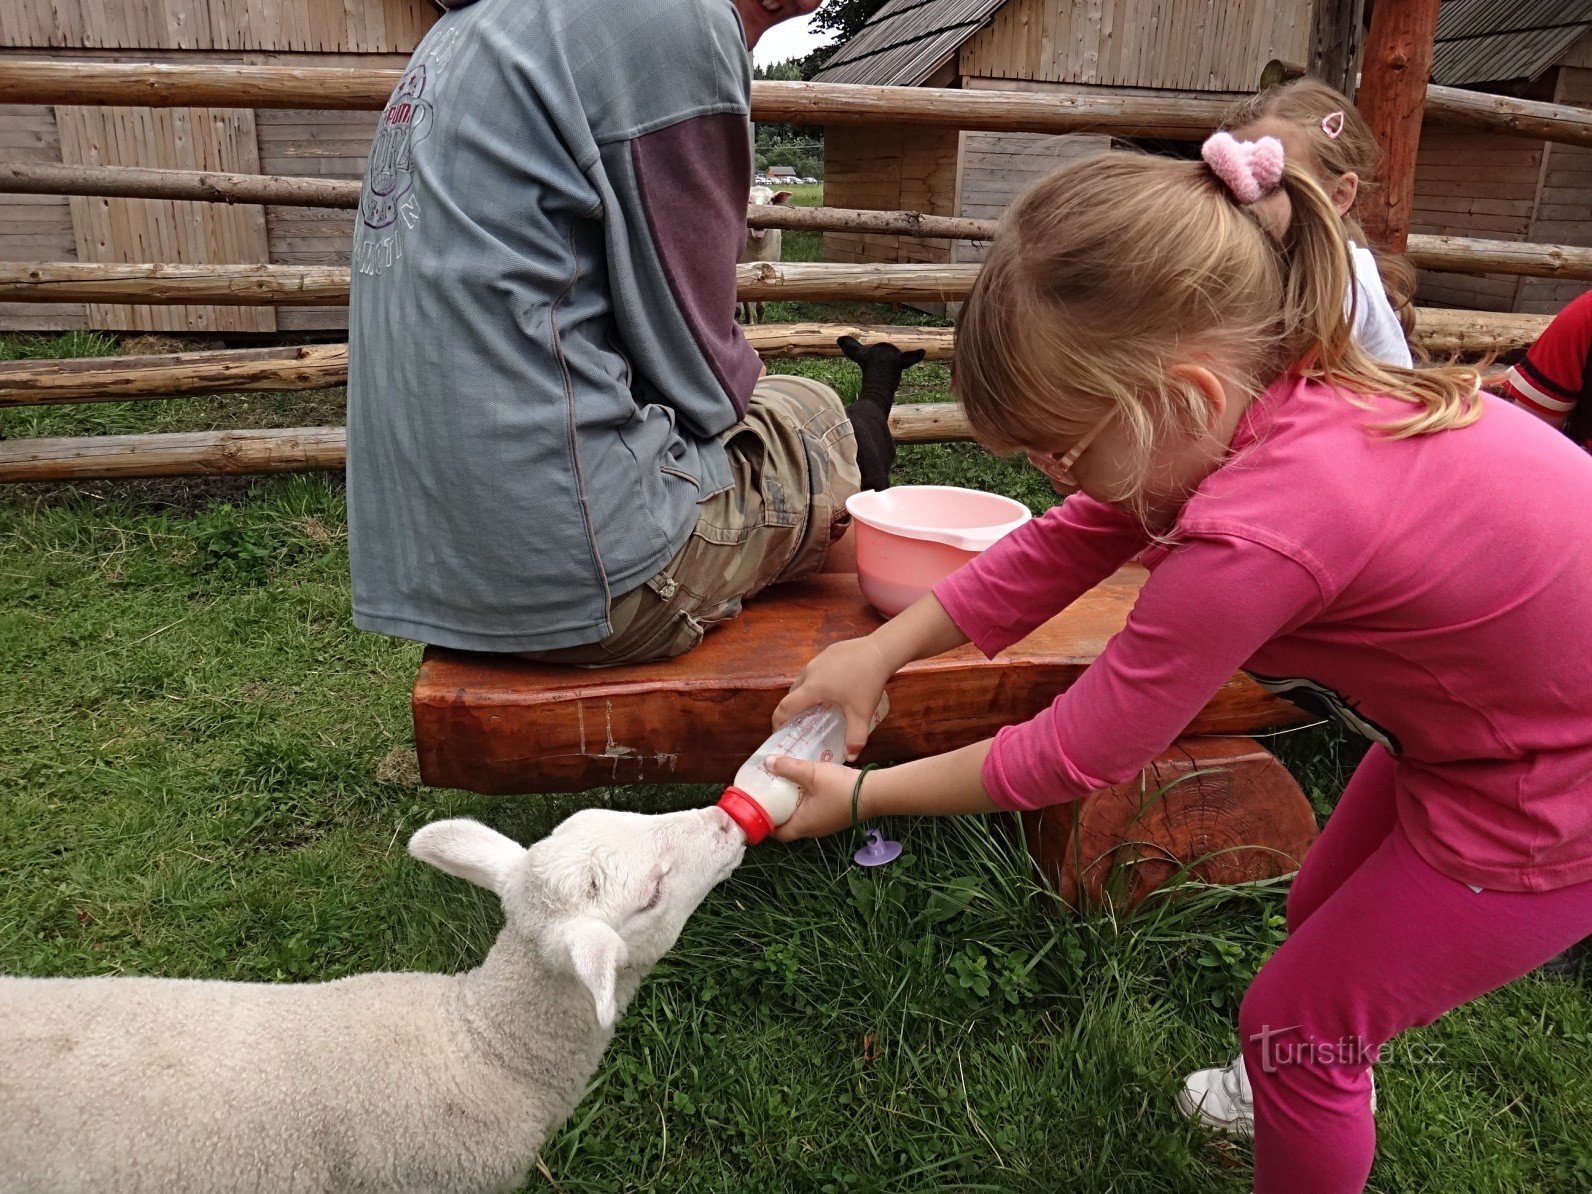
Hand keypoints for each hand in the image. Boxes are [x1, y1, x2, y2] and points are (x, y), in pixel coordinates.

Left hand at [765, 755, 863, 839]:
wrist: (875, 793)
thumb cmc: (841, 787)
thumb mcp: (811, 773)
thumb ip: (788, 767)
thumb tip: (767, 763)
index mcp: (803, 825)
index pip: (777, 833)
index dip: (764, 823)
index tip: (756, 809)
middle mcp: (813, 830)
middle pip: (788, 827)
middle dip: (776, 813)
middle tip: (767, 795)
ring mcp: (825, 826)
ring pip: (801, 820)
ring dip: (791, 808)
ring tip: (782, 789)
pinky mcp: (834, 818)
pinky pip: (813, 814)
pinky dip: (804, 804)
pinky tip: (804, 788)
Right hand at [773, 636, 892, 759]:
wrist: (880, 650)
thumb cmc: (867, 682)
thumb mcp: (861, 713)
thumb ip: (855, 737)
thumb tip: (851, 757)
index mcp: (812, 688)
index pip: (785, 707)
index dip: (778, 721)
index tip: (779, 731)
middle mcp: (809, 672)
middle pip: (792, 693)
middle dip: (792, 708)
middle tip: (801, 722)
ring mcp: (818, 659)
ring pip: (803, 680)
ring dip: (804, 693)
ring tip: (817, 705)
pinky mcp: (828, 652)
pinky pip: (815, 670)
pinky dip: (816, 681)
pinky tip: (834, 686)